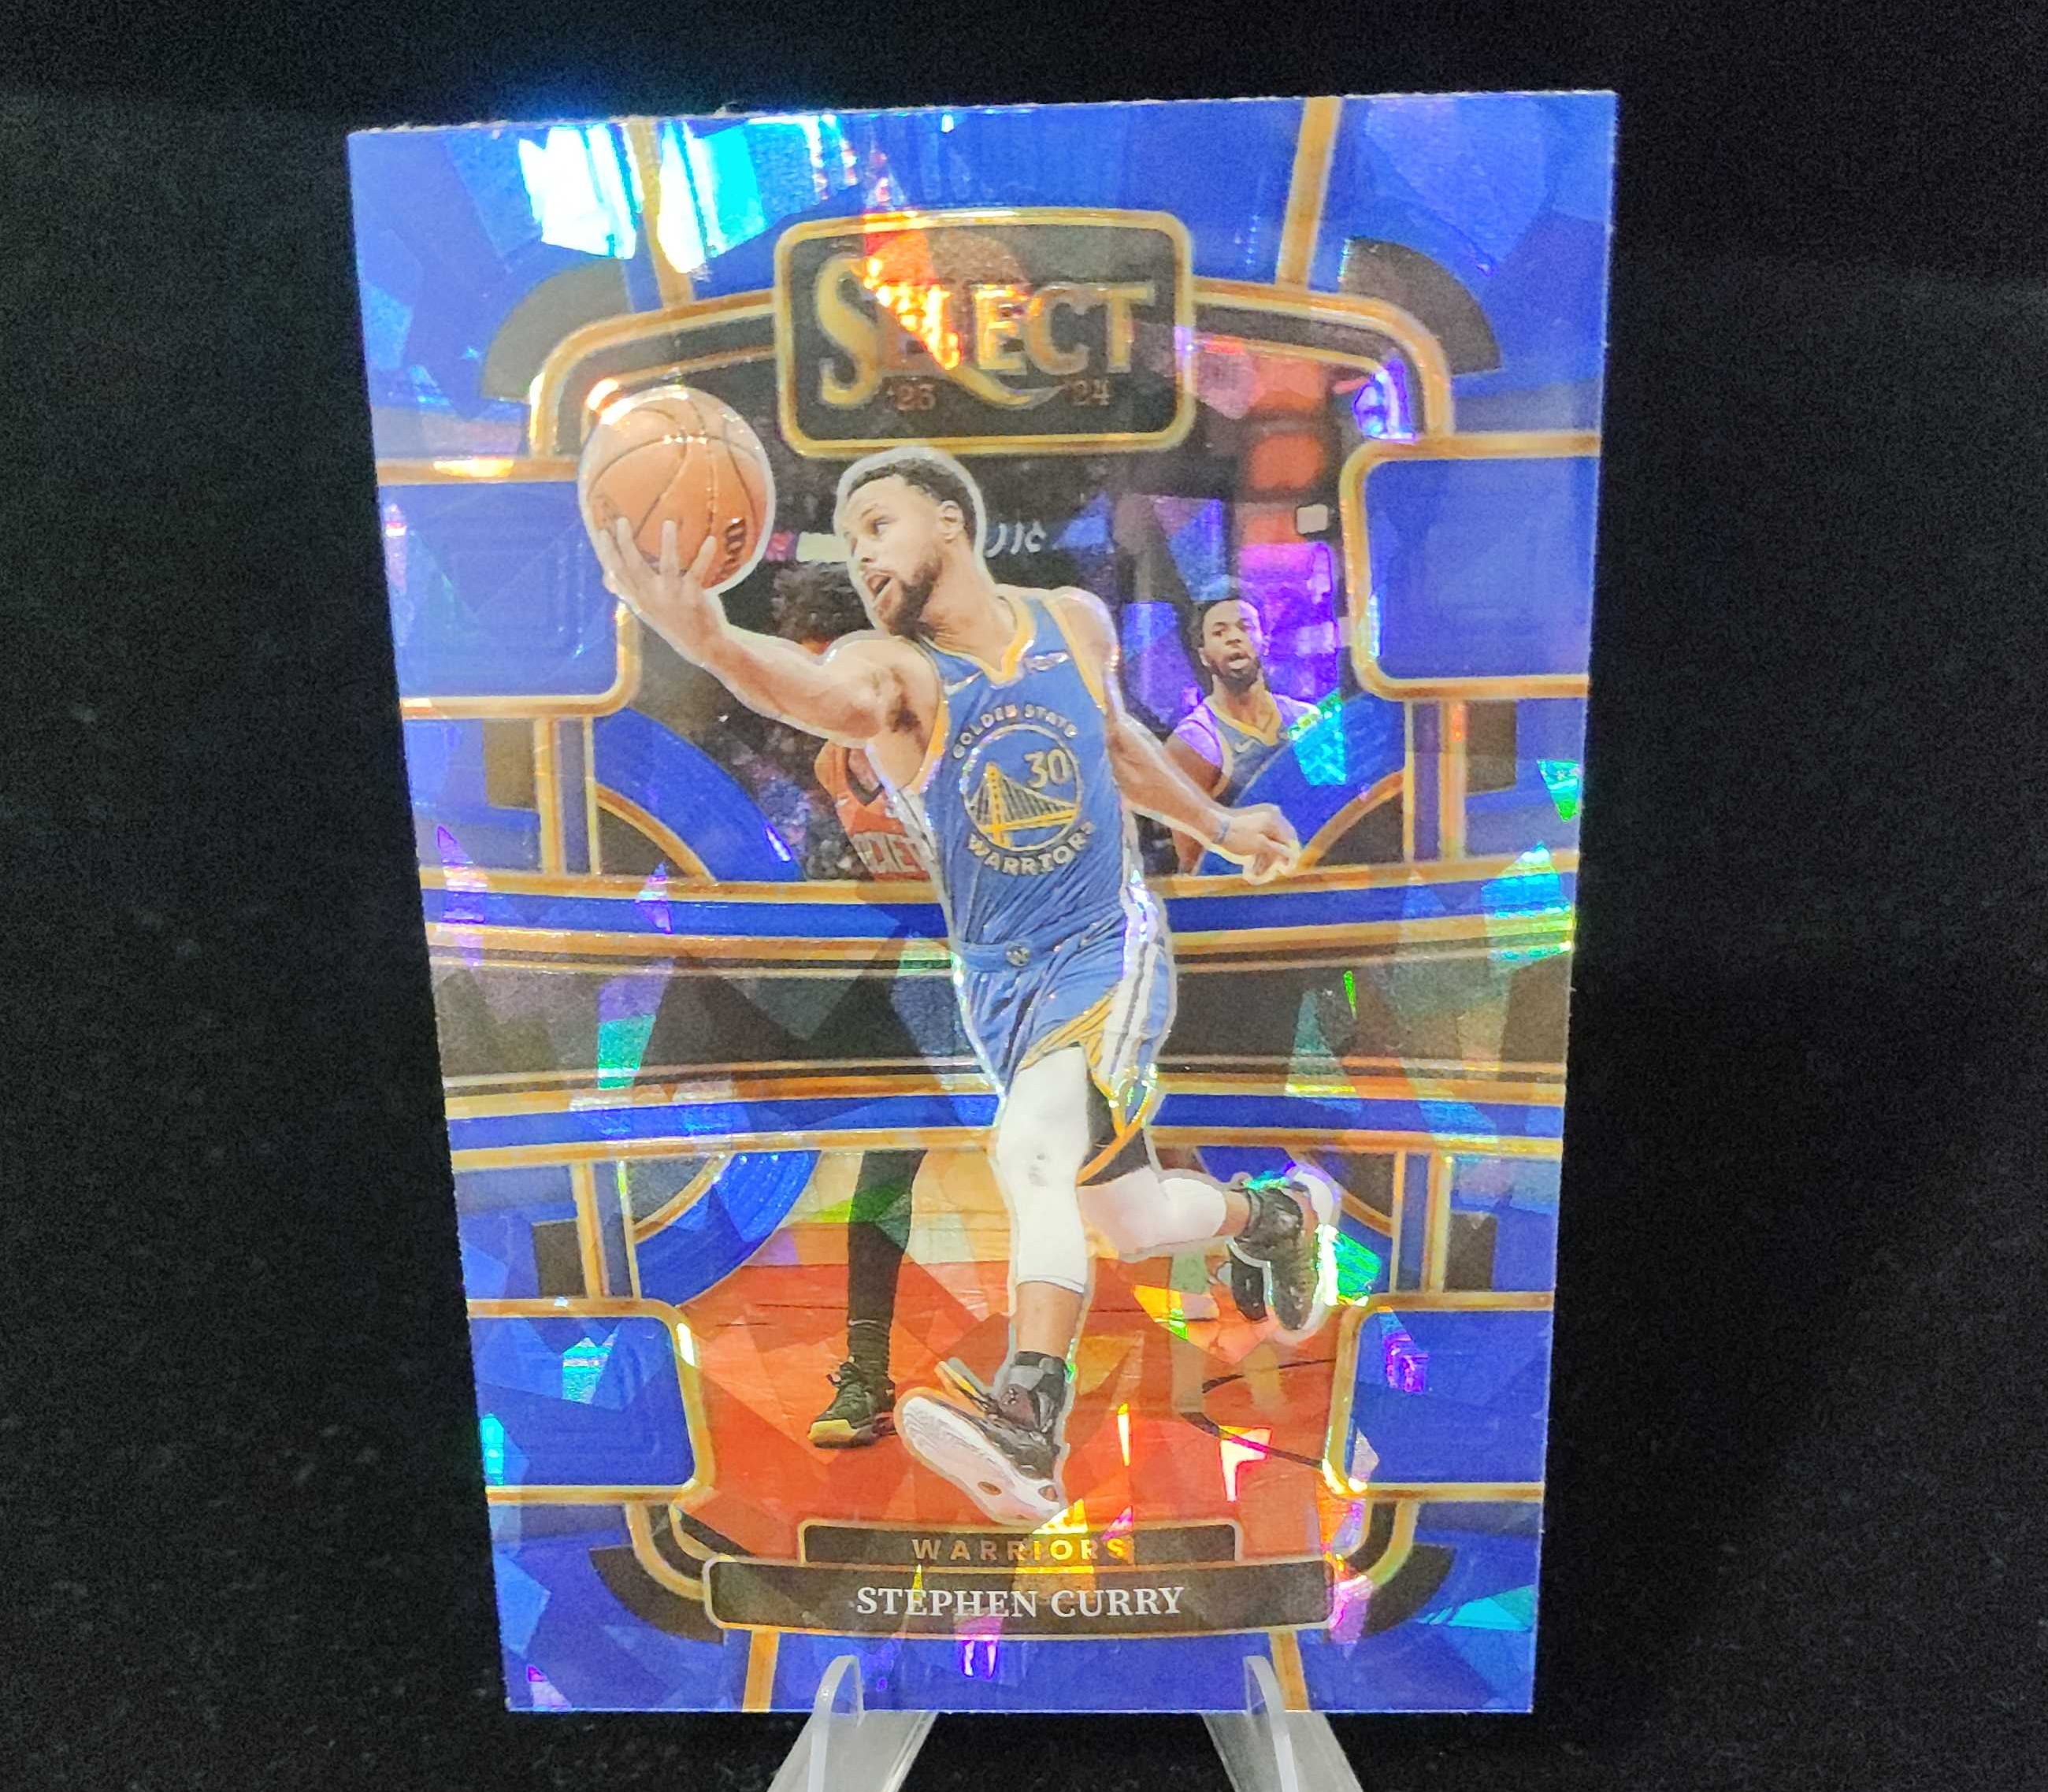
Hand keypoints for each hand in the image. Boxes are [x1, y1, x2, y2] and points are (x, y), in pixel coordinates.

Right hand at [591, 517, 725, 663]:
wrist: (700, 645)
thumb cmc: (671, 622)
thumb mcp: (644, 611)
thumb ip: (627, 593)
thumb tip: (607, 576)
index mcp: (639, 599)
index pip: (617, 574)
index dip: (607, 554)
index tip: (602, 532)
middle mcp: (651, 597)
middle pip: (635, 567)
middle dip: (626, 543)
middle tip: (622, 521)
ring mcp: (672, 596)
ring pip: (667, 566)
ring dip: (668, 544)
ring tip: (669, 523)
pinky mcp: (692, 596)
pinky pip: (697, 571)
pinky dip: (704, 556)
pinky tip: (710, 540)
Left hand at [1217, 804, 1299, 883]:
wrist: (1211, 825)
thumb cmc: (1235, 837)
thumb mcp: (1260, 846)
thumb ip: (1278, 851)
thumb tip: (1293, 856)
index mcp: (1275, 819)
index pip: (1290, 840)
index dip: (1289, 857)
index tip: (1286, 871)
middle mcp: (1271, 815)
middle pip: (1279, 842)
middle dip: (1272, 861)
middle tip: (1266, 875)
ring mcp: (1260, 817)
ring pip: (1268, 841)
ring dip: (1263, 859)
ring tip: (1253, 874)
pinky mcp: (1250, 821)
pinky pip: (1260, 838)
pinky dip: (1257, 851)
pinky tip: (1249, 866)